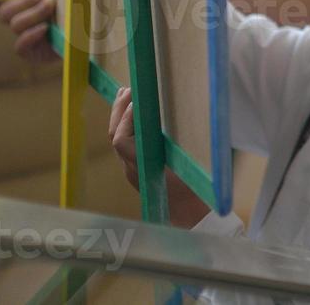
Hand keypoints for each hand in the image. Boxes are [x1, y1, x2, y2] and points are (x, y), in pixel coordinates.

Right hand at [0, 0, 56, 64]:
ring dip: (32, 13)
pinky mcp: (41, 53)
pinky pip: (20, 47)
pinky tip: (46, 27)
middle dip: (22, 1)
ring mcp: (32, 36)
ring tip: (53, 4)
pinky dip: (30, 35)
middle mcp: (25, 18)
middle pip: (2, 13)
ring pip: (13, 26)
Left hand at [107, 87, 209, 225]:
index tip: (137, 99)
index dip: (125, 118)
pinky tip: (139, 117)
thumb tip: (170, 114)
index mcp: (141, 168)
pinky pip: (128, 145)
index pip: (120, 140)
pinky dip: (130, 127)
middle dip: (118, 111)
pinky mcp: (138, 171)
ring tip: (128, 96)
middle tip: (127, 90)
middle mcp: (132, 169)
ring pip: (119, 140)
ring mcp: (133, 171)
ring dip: (122, 117)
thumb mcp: (189, 162)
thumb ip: (176, 142)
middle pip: (114, 137)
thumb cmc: (194, 191)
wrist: (190, 219)